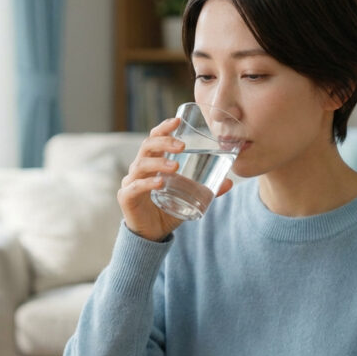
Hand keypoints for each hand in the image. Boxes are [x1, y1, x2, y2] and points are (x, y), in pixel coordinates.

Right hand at [119, 118, 233, 241]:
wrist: (152, 235)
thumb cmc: (167, 210)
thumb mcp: (188, 197)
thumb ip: (206, 189)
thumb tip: (230, 182)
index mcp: (152, 163)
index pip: (154, 139)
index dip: (163, 128)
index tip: (177, 120)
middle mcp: (139, 169)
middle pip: (147, 147)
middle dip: (164, 141)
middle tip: (182, 145)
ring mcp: (130, 182)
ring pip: (141, 165)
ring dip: (159, 162)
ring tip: (175, 166)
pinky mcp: (126, 197)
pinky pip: (135, 187)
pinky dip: (147, 183)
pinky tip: (159, 182)